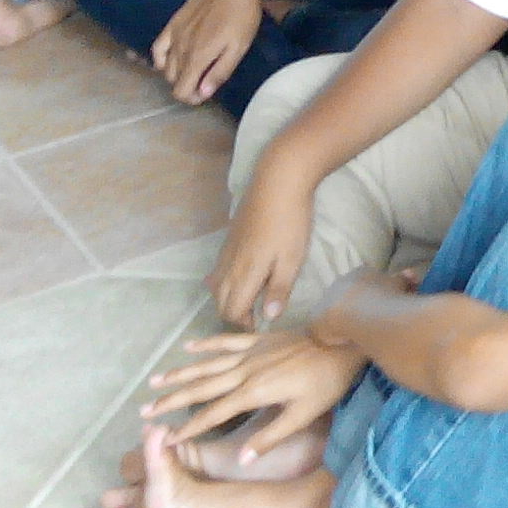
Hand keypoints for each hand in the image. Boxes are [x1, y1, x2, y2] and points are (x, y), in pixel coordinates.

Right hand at [141, 324, 370, 456]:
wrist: (343, 341)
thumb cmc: (326, 382)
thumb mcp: (303, 415)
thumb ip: (270, 437)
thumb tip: (240, 461)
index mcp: (254, 391)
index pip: (213, 414)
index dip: (189, 427)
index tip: (165, 439)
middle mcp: (246, 370)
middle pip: (201, 387)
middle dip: (171, 400)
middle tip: (144, 410)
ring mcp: (251, 352)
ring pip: (208, 364)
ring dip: (180, 373)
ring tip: (155, 381)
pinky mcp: (260, 339)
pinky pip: (227, 341)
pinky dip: (206, 343)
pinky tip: (188, 346)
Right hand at [153, 0, 269, 105]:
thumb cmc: (242, 17)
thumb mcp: (238, 48)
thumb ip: (219, 72)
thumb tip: (202, 93)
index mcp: (197, 58)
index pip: (181, 91)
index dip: (191, 98)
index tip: (205, 93)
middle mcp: (180, 49)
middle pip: (173, 80)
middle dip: (187, 86)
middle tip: (205, 80)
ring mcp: (174, 35)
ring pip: (165, 67)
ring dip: (177, 74)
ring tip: (194, 69)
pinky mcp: (173, 22)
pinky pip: (158, 47)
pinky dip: (160, 58)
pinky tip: (171, 58)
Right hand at [207, 163, 313, 327]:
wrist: (278, 181)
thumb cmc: (289, 222)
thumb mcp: (291, 259)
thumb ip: (279, 290)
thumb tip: (269, 317)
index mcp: (244, 275)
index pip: (232, 313)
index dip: (243, 325)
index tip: (260, 326)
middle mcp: (228, 267)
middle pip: (220, 303)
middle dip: (233, 315)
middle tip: (254, 317)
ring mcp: (225, 252)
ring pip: (216, 287)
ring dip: (228, 299)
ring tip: (249, 300)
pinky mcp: (228, 240)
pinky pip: (217, 271)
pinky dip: (223, 282)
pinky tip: (239, 277)